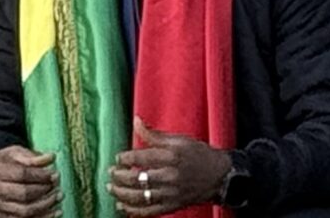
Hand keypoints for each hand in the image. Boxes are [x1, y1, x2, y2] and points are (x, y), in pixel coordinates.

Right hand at [0, 146, 60, 217]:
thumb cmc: (2, 163)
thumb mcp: (13, 152)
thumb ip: (30, 156)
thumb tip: (50, 158)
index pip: (21, 174)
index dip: (40, 175)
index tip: (53, 173)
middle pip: (23, 194)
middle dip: (44, 190)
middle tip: (56, 184)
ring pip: (25, 211)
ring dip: (46, 205)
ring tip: (58, 196)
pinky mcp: (4, 217)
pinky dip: (43, 217)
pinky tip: (55, 212)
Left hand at [109, 125, 231, 215]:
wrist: (219, 176)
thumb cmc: (198, 154)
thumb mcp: (179, 139)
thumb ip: (154, 134)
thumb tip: (137, 121)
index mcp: (171, 157)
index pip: (141, 158)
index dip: (125, 159)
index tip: (118, 158)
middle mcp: (170, 176)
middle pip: (137, 179)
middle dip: (119, 177)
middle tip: (110, 173)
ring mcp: (171, 194)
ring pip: (141, 197)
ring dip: (122, 194)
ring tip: (111, 188)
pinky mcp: (173, 206)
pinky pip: (150, 211)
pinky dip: (134, 211)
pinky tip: (122, 206)